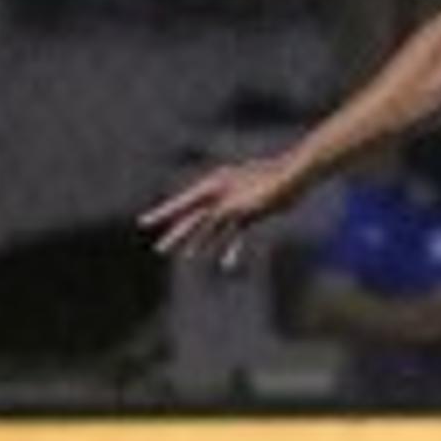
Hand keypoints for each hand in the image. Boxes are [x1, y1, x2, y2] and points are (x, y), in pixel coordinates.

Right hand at [143, 151, 308, 267]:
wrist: (296, 177)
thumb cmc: (273, 181)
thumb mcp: (246, 198)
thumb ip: (228, 210)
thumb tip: (213, 220)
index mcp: (215, 186)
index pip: (183, 203)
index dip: (163, 214)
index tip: (143, 223)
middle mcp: (221, 195)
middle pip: (194, 218)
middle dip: (177, 234)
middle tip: (160, 250)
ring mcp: (235, 204)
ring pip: (212, 227)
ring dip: (199, 241)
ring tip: (186, 255)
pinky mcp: (250, 214)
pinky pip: (234, 234)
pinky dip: (230, 247)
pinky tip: (226, 264)